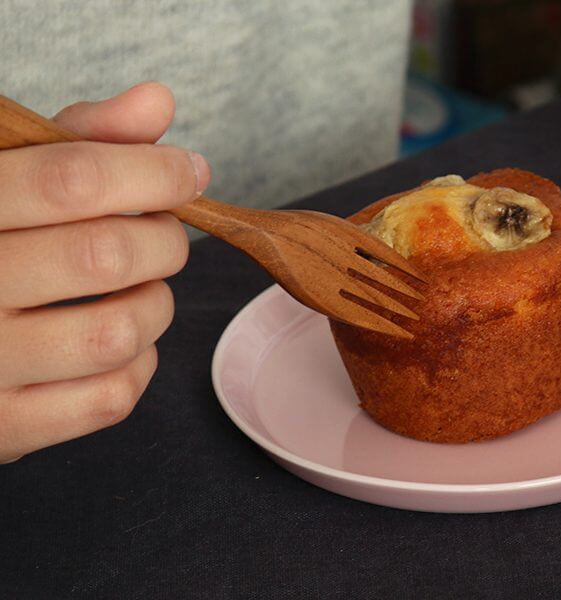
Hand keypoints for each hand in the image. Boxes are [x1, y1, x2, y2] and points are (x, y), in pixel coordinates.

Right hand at [0, 83, 206, 461]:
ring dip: (156, 304)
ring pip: (119, 332)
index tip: (188, 170)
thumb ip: (77, 139)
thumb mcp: (5, 178)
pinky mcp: (2, 428)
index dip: (150, 171)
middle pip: (106, 255)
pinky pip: (111, 397)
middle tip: (162, 233)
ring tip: (140, 287)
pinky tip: (119, 339)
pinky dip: (139, 365)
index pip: (70, 179)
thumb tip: (157, 102)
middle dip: (163, 238)